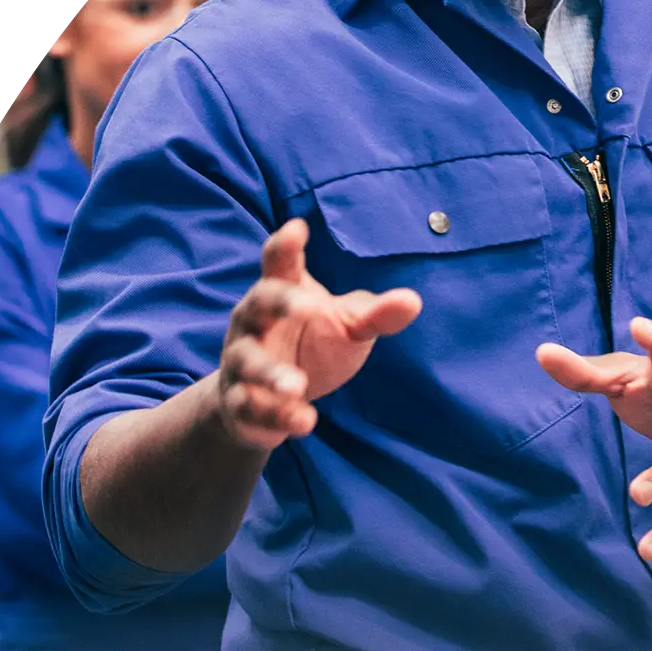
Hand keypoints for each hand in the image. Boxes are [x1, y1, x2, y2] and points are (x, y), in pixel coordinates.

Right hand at [218, 218, 422, 451]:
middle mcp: (254, 322)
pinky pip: (248, 408)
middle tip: (307, 306)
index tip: (298, 228)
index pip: (279, 263)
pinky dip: (274, 417)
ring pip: (246, 362)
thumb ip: (375, 314)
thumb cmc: (311, 345)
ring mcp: (241, 362)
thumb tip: (413, 301)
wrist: (266, 400)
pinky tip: (303, 422)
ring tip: (297, 387)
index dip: (285, 245)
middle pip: (258, 302)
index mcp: (281, 292)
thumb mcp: (347, 327)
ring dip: (270, 374)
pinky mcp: (239, 402)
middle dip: (279, 302)